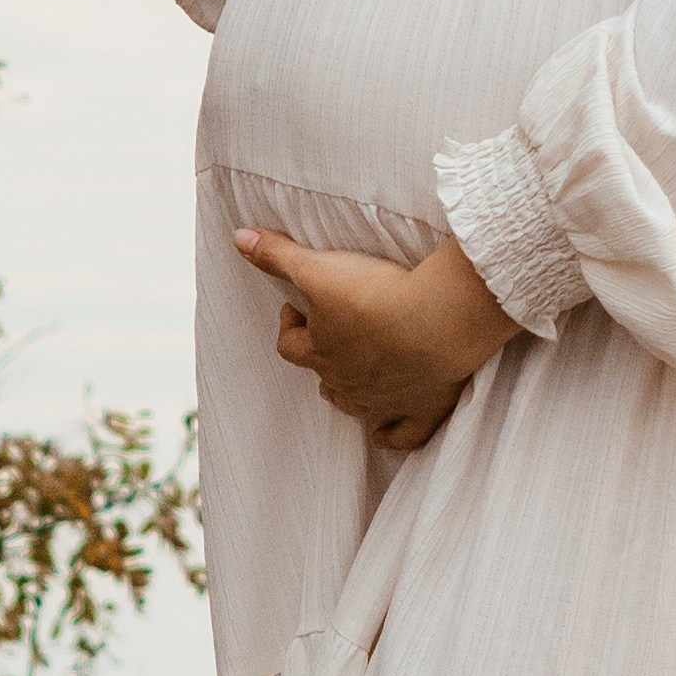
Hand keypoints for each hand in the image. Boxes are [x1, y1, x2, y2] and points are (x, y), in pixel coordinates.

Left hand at [235, 226, 522, 448]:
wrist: (436, 323)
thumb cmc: (374, 295)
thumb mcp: (319, 268)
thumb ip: (278, 256)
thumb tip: (239, 238)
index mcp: (320, 351)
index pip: (289, 346)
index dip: (289, 326)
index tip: (297, 306)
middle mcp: (346, 382)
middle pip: (322, 378)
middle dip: (322, 356)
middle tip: (335, 328)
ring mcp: (384, 401)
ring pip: (355, 407)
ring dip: (350, 392)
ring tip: (356, 370)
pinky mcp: (422, 410)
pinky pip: (402, 436)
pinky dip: (392, 435)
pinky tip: (385, 434)